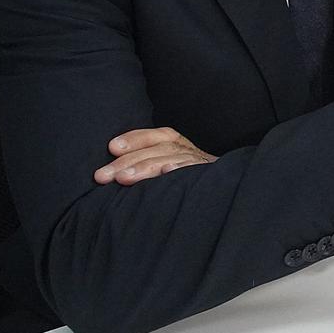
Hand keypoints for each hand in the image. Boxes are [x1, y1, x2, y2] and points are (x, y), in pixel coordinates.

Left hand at [94, 127, 216, 184]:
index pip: (157, 136)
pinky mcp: (212, 178)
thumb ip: (151, 166)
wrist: (231, 195)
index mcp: (181, 146)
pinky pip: (195, 172)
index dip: (135, 139)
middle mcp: (191, 152)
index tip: (112, 147)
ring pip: (171, 160)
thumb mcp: (171, 169)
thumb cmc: (189, 186)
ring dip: (146, 168)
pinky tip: (168, 172)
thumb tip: (115, 174)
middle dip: (127, 161)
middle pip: (158, 150)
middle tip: (102, 176)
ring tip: (123, 179)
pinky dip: (181, 169)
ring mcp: (202, 165)